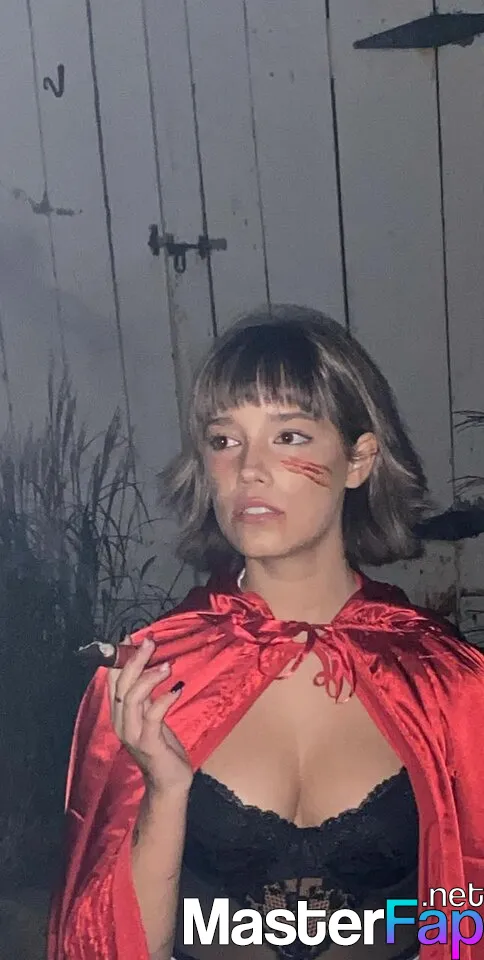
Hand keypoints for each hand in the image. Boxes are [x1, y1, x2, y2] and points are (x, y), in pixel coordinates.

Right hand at [107, 635, 192, 795]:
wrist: (169, 783)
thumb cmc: (161, 747)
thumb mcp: (150, 716)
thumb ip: (145, 695)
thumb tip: (147, 665)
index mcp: (119, 714)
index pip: (112, 681)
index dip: (118, 659)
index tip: (129, 638)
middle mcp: (120, 722)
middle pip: (120, 685)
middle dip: (133, 660)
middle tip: (149, 642)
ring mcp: (133, 734)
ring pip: (132, 698)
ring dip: (149, 677)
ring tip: (167, 665)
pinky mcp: (149, 744)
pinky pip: (153, 716)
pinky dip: (164, 699)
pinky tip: (177, 689)